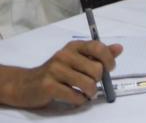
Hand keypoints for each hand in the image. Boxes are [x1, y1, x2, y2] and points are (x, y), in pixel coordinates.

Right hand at [0, 40, 121, 106]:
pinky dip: (80, 100)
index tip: (109, 69)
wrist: (25, 85)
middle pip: (96, 69)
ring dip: (90, 92)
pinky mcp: (48, 86)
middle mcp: (64, 55)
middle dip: (98, 80)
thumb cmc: (56, 72)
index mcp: (73, 46)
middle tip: (92, 84)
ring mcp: (55, 70)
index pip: (98, 47)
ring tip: (86, 93)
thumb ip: (98, 55)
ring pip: (87, 83)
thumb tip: (119, 48)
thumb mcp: (77, 59)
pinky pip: (75, 96)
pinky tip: (76, 98)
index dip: (109, 59)